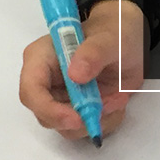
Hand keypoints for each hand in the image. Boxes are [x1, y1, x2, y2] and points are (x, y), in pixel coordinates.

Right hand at [18, 0, 144, 139]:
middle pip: (46, 117)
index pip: (31, 92)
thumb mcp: (109, 38)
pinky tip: (117, 101)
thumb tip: (75, 74)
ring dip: (96, 120)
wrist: (128, 40)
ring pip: (67, 128)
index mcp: (41, 59)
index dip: (49, 110)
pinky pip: (86, 128)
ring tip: (117, 98)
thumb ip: (94, 52)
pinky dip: (105, 121)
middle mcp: (45, 82)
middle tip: (105, 109)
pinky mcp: (76, 109)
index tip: (76, 118)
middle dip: (77, 120)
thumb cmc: (113, 32)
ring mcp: (60, 98)